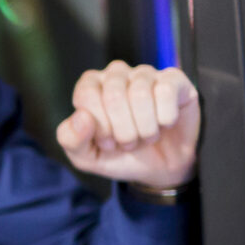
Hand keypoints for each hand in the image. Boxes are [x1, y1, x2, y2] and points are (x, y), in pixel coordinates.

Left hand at [56, 61, 199, 190]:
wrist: (158, 170)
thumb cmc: (119, 156)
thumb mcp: (87, 157)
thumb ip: (71, 140)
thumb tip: (82, 116)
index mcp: (90, 86)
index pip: (86, 94)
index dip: (99, 126)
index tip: (108, 142)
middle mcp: (116, 74)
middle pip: (114, 94)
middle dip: (123, 131)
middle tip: (128, 143)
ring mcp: (145, 74)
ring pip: (141, 93)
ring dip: (145, 129)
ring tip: (146, 137)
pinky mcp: (173, 79)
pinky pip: (166, 91)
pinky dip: (165, 118)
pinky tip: (165, 124)